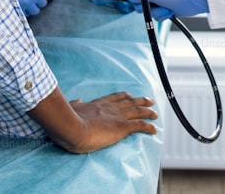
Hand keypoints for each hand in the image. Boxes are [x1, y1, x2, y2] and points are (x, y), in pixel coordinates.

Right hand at [0, 0, 51, 15]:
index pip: (43, 4)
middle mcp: (28, 1)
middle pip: (35, 11)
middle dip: (34, 5)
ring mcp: (17, 4)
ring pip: (25, 13)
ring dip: (26, 8)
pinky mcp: (9, 3)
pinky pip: (16, 11)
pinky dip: (18, 8)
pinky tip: (16, 0)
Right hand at [28, 88, 156, 153]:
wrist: (73, 127)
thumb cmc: (69, 120)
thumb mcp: (71, 108)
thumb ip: (75, 104)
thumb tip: (78, 99)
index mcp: (99, 104)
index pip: (114, 98)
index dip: (124, 96)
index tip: (130, 95)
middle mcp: (110, 108)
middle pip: (130, 102)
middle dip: (140, 101)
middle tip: (149, 100)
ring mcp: (117, 117)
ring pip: (138, 111)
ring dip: (148, 112)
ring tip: (155, 113)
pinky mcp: (122, 127)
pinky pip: (140, 126)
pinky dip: (149, 127)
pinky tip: (155, 129)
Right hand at [120, 0, 207, 20]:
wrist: (190, 2)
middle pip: (138, 4)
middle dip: (146, 7)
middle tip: (153, 4)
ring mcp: (158, 1)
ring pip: (148, 12)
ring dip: (157, 12)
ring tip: (165, 8)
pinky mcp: (163, 9)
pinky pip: (155, 17)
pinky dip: (162, 16)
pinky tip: (169, 12)